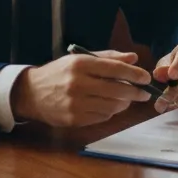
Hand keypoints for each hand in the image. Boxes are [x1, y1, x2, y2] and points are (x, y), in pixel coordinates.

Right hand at [12, 49, 152, 127]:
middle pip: (117, 89)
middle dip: (135, 92)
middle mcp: (78, 83)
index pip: (115, 69)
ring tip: (127, 100)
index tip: (146, 78)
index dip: (134, 74)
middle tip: (144, 93)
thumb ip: (108, 58)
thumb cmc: (59, 73)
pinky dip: (110, 112)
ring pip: (112, 106)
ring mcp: (75, 103)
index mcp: (81, 64)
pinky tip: (109, 106)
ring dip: (124, 103)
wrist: (31, 93)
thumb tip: (133, 59)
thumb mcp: (80, 59)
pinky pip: (101, 117)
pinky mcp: (73, 119)